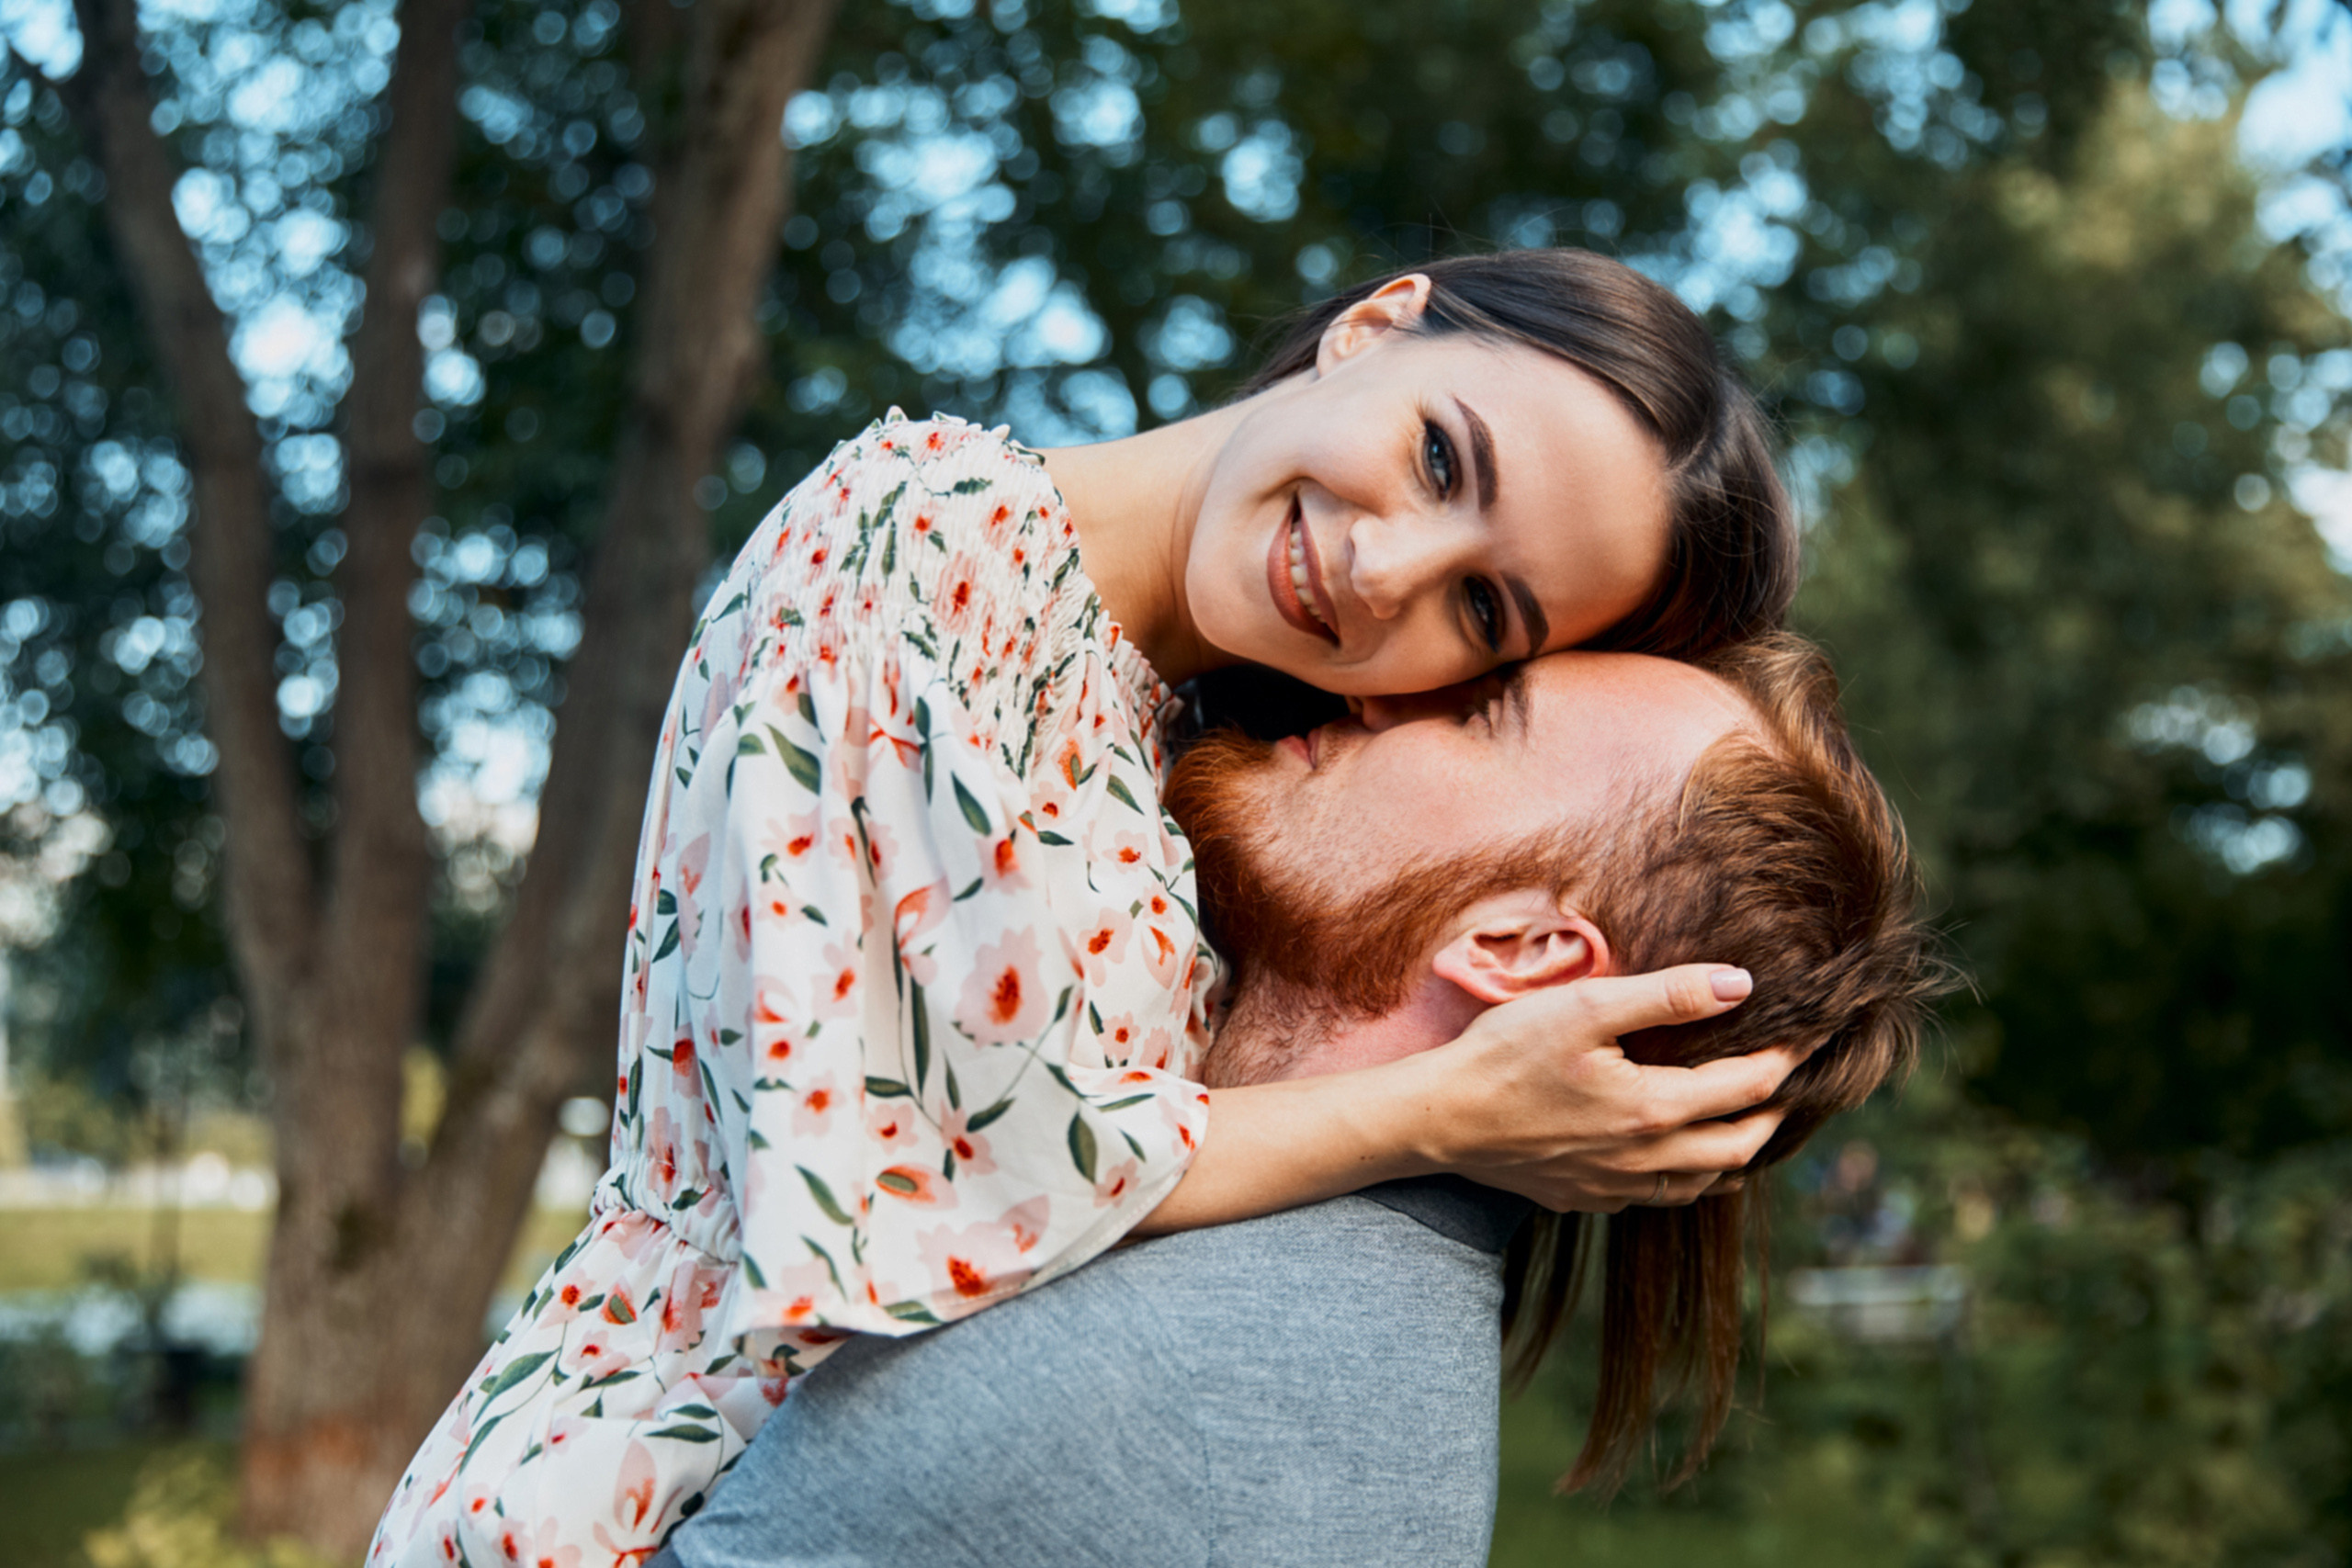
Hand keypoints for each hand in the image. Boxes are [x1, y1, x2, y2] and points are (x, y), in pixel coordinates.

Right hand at [1410, 964, 1798, 1212]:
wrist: (1438, 1119)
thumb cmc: (1505, 1055)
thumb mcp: (1586, 1008)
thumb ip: (1667, 995)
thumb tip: (1741, 985)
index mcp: (1654, 1110)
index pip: (1747, 1087)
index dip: (1786, 1060)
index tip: (1810, 1035)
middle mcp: (1646, 1160)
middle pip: (1740, 1147)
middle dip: (1774, 1114)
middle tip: (1788, 1081)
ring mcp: (1616, 1187)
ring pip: (1704, 1181)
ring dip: (1735, 1150)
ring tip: (1745, 1117)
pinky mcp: (1587, 1198)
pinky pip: (1659, 1195)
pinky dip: (1688, 1172)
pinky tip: (1677, 1150)